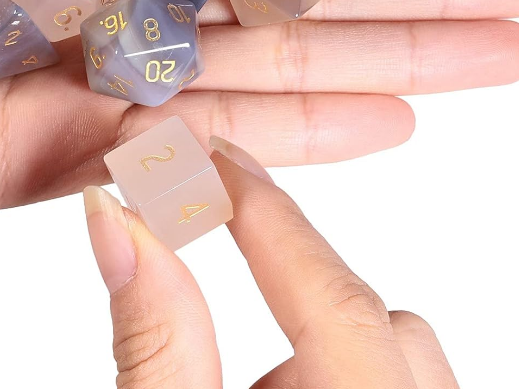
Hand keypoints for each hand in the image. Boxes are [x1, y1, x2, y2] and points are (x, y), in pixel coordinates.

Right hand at [84, 140, 458, 387]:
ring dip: (325, 343)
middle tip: (213, 290)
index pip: (327, 289)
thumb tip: (116, 216)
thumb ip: (153, 334)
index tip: (210, 152)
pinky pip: (402, 377)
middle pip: (369, 317)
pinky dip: (350, 369)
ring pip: (398, 351)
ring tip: (253, 383)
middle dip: (289, 287)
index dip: (262, 211)